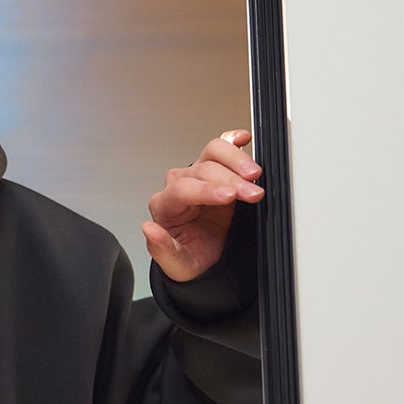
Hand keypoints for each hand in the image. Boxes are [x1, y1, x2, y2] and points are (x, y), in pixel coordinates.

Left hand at [142, 130, 263, 282]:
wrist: (207, 258)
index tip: (229, 196)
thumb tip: (148, 228)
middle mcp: (180, 185)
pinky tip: (243, 139)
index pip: (183, 189)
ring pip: (213, 153)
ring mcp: (198, 175)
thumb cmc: (190, 257)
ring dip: (236, 160)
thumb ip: (162, 249)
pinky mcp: (218, 172)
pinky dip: (233, 140)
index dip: (206, 190)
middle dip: (231, 180)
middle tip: (253, 193)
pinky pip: (222, 149)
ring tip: (254, 175)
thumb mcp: (176, 264)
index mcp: (165, 206)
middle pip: (203, 169)